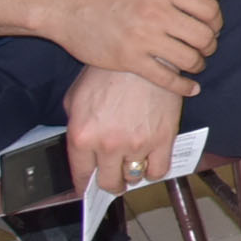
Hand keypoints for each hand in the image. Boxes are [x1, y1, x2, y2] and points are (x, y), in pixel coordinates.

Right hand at [42, 0, 226, 94]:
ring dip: (199, 64)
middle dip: (211, 44)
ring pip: (189, 59)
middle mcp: (154, 11)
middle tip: (205, 47)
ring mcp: (141, 37)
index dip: (217, 21)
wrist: (62, 4)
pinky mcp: (127, 59)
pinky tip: (191, 88)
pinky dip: (183, 86)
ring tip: (195, 63)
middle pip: (203, 36)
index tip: (212, 26)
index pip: (209, 9)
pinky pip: (166, 79)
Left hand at [63, 64, 183, 196]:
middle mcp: (108, 145)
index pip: (81, 177)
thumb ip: (76, 127)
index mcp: (82, 136)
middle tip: (114, 179)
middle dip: (110, 184)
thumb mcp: (76, 97)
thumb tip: (81, 151)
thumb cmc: (108, 71)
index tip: (88, 188)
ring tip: (134, 164)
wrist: (142, 52)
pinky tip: (152, 160)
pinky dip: (155, 170)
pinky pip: (160, 170)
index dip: (84, 186)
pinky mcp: (163, 138)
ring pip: (135, 177)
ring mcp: (137, 143)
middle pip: (110, 183)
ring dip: (133, 174)